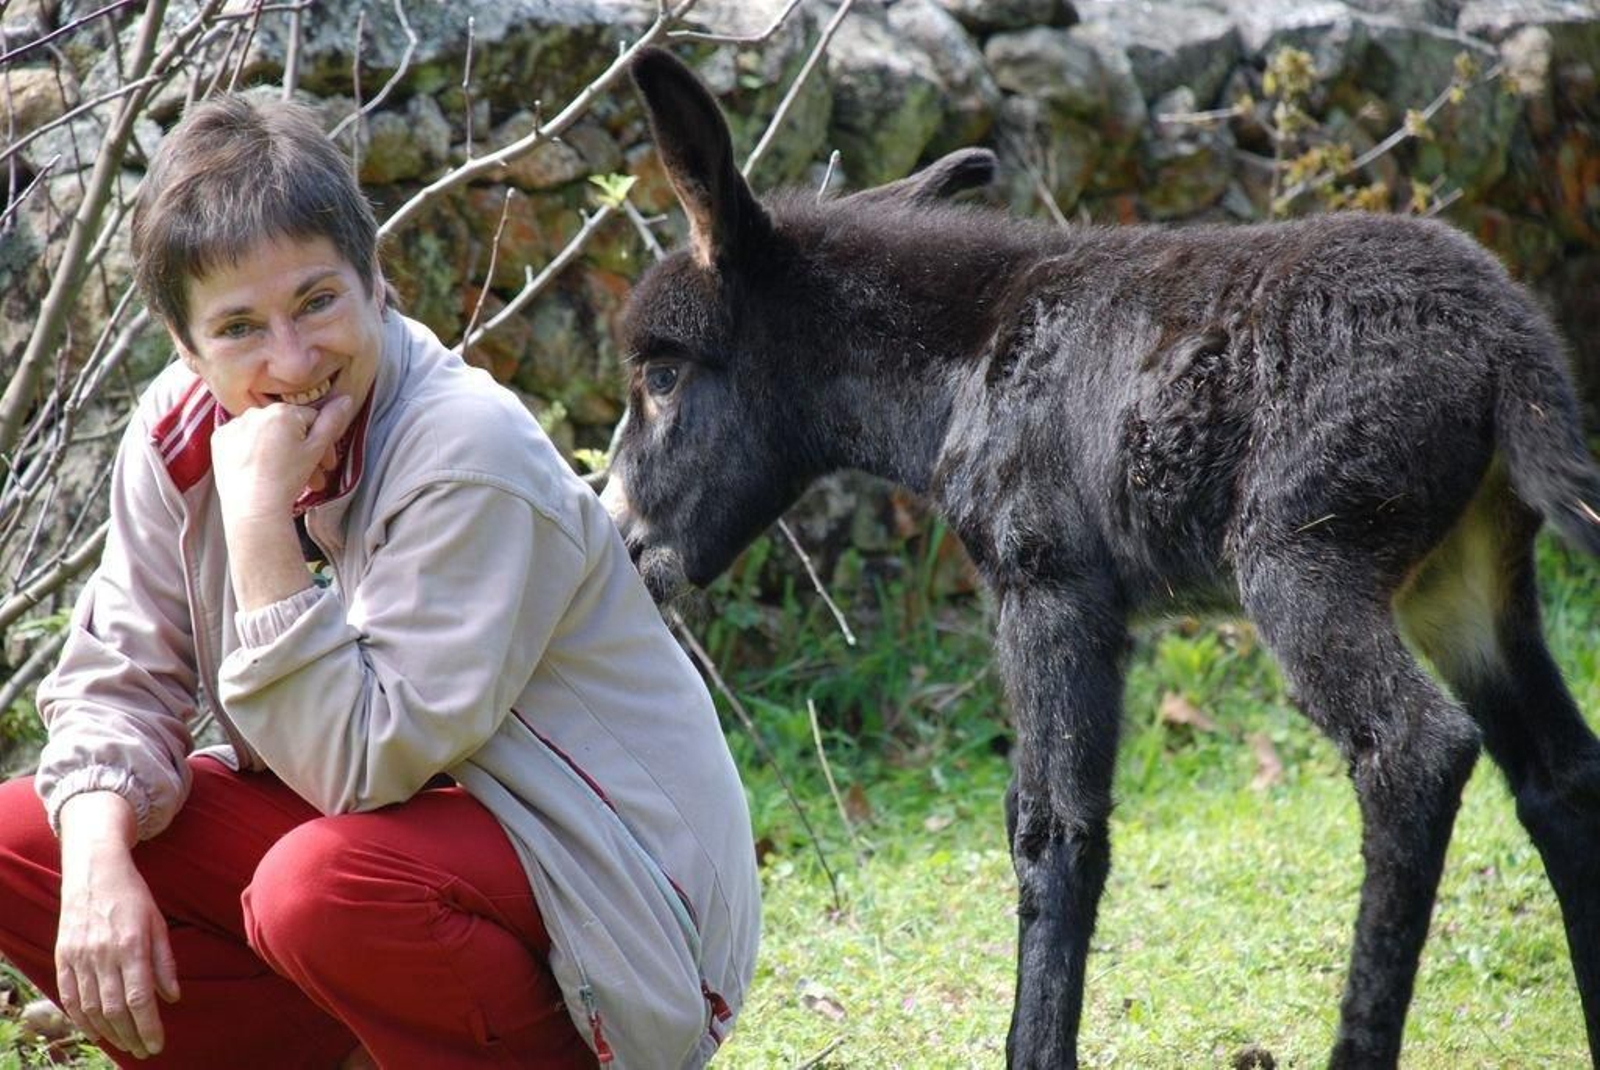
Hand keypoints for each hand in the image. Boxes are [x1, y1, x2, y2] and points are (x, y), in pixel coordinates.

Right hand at [56, 794, 180, 1059]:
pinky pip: (70, 996)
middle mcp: (103, 955)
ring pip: (92, 1007)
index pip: (139, 999)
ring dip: (108, 1032)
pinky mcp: (63, 957)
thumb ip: (165, 962)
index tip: (158, 1045)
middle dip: (131, 1035)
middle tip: (144, 1050)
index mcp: (131, 946)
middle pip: (115, 1009)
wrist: (94, 873)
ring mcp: (79, 957)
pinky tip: (95, 1031)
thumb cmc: (133, 897)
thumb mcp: (158, 924)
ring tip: (125, 1044)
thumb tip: (172, 998)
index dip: (148, 1026)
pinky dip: (81, 1019)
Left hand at [211, 396, 355, 525]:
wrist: (253, 508)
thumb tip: (346, 398)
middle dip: (302, 450)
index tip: (326, 465)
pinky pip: (243, 439)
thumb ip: (332, 422)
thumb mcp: (316, 451)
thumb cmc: (287, 480)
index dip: (323, 443)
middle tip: (312, 477)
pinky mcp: (219, 440)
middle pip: (288, 427)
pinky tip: (261, 469)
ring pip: (266, 433)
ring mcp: (234, 425)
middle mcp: (256, 412)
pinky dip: (253, 451)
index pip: (311, 420)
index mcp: (282, 411)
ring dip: (279, 450)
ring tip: (286, 477)